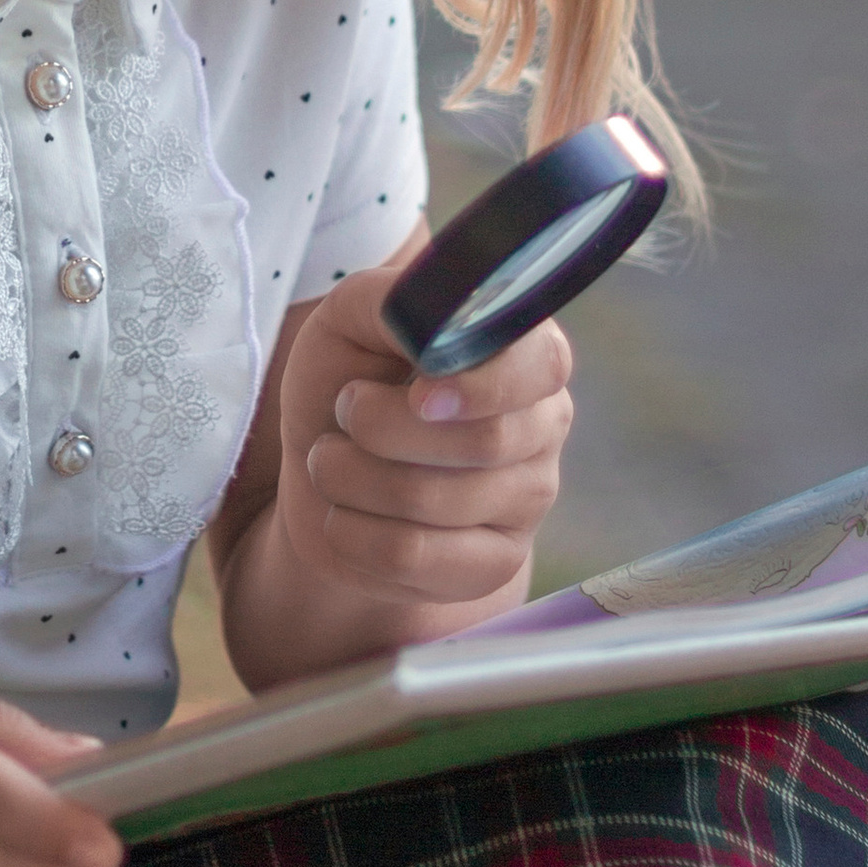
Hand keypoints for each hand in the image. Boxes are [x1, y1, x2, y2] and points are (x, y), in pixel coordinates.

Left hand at [270, 244, 572, 623]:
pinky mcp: (492, 566)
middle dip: (382, 427)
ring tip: (329, 460)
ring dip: (351, 477)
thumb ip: (395, 300)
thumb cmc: (348, 378)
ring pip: (436, 502)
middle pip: (485, 443)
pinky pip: (414, 558)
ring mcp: (526, 503)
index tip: (419, 392)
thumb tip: (434, 324)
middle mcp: (542, 427)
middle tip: (344, 412)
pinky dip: (351, 533)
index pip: (542, 366)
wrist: (324, 471)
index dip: (481, 385)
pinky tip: (342, 514)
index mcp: (525, 354)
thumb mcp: (353, 318)